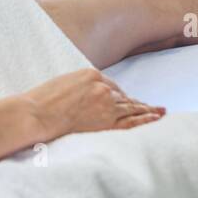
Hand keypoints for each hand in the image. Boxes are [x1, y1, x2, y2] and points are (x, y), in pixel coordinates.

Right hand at [21, 68, 164, 141]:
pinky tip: (157, 117)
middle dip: (136, 102)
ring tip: (160, 111)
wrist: (37, 114)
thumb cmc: (43, 99)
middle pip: (123, 96)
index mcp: (91, 74)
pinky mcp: (108, 122)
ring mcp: (107, 106)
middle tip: (151, 106)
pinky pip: (132, 121)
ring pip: (132, 107)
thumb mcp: (64, 82)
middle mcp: (103, 89)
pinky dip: (146, 119)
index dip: (117, 94)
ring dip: (147, 110)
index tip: (123, 99)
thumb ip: (82, 85)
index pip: (111, 85)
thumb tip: (90, 94)